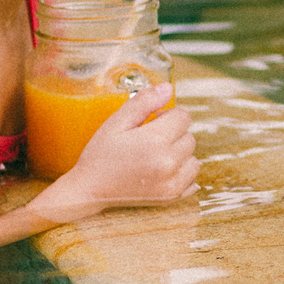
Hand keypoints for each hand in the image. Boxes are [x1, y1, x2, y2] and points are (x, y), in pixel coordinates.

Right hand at [35, 84, 198, 220]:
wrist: (90, 190)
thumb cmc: (101, 154)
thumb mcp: (116, 123)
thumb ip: (144, 102)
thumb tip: (168, 87)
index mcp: (155, 141)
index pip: (183, 117)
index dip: (167, 115)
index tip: (152, 121)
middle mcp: (169, 163)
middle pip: (189, 137)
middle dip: (173, 134)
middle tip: (148, 141)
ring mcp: (172, 182)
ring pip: (193, 157)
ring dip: (179, 154)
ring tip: (154, 157)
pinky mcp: (172, 196)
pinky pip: (192, 178)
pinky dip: (181, 172)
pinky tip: (161, 171)